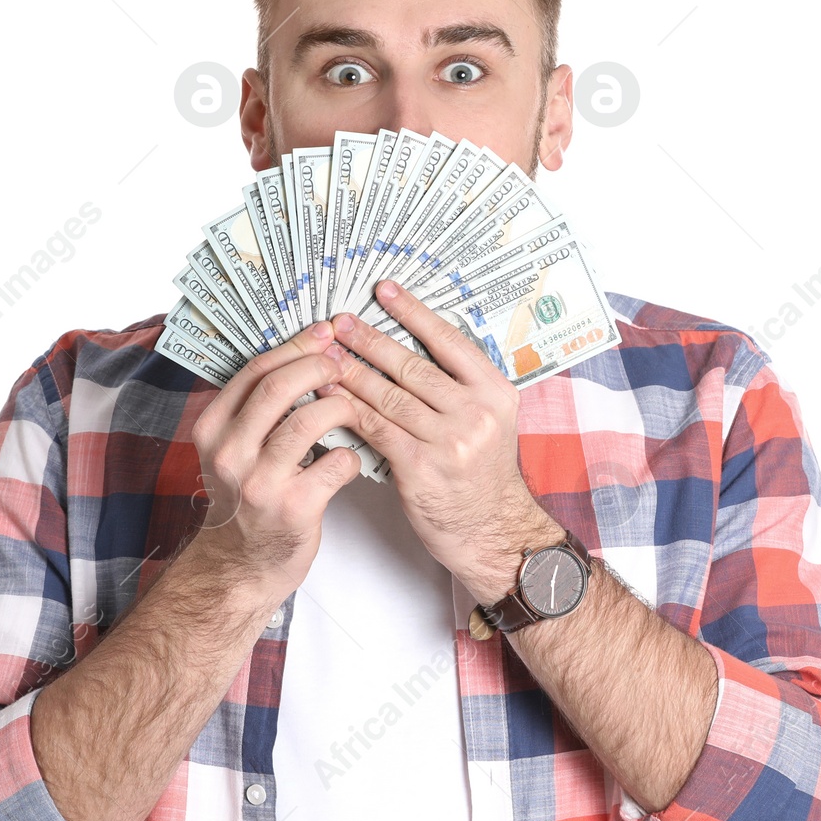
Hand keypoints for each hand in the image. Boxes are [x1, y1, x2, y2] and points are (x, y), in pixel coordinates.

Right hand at [187, 320, 361, 598]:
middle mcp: (230, 453)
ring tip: (354, 408)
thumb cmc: (248, 498)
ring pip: (308, 421)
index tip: (325, 334)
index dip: (295, 346)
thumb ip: (256, 409)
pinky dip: (351, 454)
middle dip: (319, 366)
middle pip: (278, 389)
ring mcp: (261, 482)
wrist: (241, 566)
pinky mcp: (294, 508)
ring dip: (341, 406)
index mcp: (212, 429)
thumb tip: (305, 353)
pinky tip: (350, 457)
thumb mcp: (234, 449)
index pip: (255, 371)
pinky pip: (337, 463)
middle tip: (345, 362)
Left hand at [317, 280, 556, 593]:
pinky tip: (330, 396)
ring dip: (352, 372)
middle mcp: (476, 413)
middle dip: (371, 340)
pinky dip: (350, 409)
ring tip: (326, 355)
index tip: (385, 291)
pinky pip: (377, 428)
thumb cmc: (482, 473)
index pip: (449, 341)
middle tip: (341, 322)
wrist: (491, 529)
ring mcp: (450, 441)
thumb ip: (460, 386)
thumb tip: (411, 346)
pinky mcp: (421, 468)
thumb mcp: (490, 421)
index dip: (414, 312)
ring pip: (389, 395)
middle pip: (413, 365)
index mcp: (495, 392)